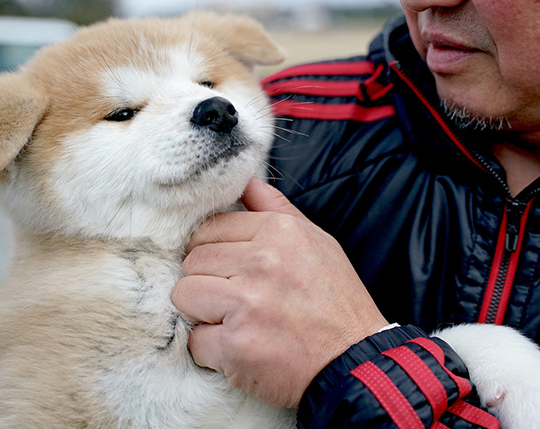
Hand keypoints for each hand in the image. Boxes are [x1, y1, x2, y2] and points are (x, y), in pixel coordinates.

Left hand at [171, 177, 388, 407]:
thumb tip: (245, 180)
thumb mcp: (317, 241)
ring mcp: (246, 305)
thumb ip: (276, 208)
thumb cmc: (337, 301)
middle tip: (238, 301)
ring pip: (184, 295)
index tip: (232, 272)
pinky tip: (242, 349)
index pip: (210, 228)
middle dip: (208, 282)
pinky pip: (195, 341)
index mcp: (278, 231)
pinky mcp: (236, 346)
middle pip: (193, 262)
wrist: (355, 360)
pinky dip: (213, 352)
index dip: (215, 253)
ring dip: (204, 313)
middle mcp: (261, 262)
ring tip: (237, 322)